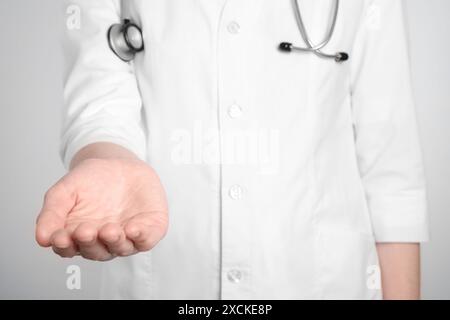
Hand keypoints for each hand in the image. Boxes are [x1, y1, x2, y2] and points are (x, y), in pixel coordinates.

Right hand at [36, 158, 168, 260]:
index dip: (64, 245)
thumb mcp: (65, 191)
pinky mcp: (149, 229)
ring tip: (109, 230)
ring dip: (114, 241)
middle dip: (90, 243)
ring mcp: (127, 236)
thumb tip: (41, 238)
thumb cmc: (91, 180)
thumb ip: (52, 212)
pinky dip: (141, 237)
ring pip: (121, 248)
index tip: (59, 237)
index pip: (69, 248)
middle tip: (85, 231)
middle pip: (95, 251)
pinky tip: (133, 229)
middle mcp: (103, 241)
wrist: (120, 163)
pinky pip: (146, 239)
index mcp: (79, 236)